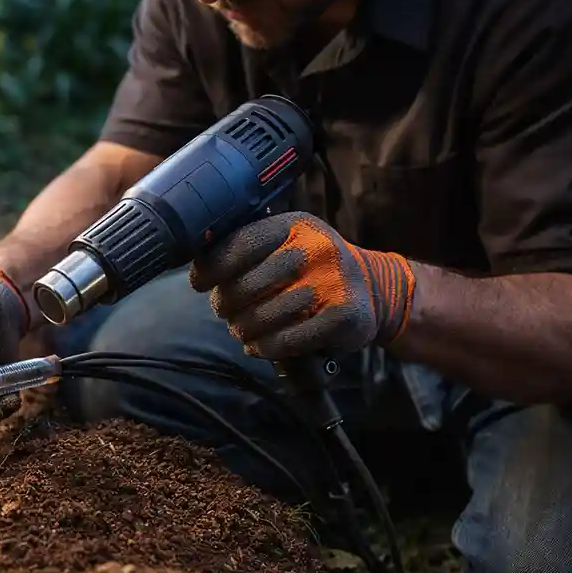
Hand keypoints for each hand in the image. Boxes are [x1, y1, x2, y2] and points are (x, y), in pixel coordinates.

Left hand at [189, 212, 415, 360]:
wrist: (374, 291)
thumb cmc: (313, 268)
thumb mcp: (288, 244)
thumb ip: (249, 247)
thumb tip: (197, 261)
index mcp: (295, 225)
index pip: (242, 243)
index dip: (212, 266)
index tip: (197, 283)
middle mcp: (315, 248)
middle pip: (250, 282)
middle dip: (227, 302)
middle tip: (223, 311)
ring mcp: (332, 281)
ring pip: (267, 314)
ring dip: (245, 328)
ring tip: (241, 331)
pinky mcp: (344, 315)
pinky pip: (290, 338)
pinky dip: (267, 348)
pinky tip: (258, 347)